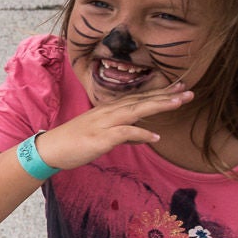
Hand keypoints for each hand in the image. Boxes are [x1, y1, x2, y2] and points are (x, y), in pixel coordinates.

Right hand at [35, 82, 193, 170]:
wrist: (49, 150)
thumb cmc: (73, 143)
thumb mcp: (101, 136)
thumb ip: (122, 134)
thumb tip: (141, 137)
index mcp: (108, 110)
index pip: (138, 98)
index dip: (160, 93)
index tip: (179, 88)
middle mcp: (108, 112)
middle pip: (141, 101)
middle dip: (166, 96)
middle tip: (189, 91)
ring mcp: (104, 124)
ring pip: (135, 111)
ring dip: (158, 106)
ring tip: (179, 103)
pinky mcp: (100, 138)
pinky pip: (124, 133)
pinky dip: (141, 134)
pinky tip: (155, 137)